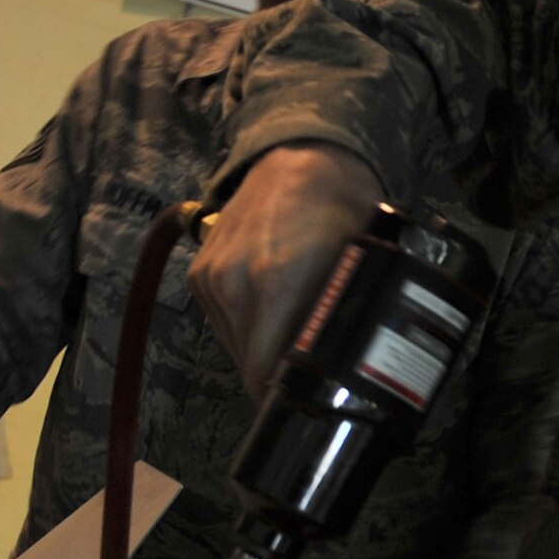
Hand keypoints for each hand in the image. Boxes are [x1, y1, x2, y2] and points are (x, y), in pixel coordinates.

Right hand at [189, 143, 381, 394]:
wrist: (302, 155)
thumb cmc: (342, 208)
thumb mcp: (359, 265)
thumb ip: (344, 320)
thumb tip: (347, 373)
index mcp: (275, 284)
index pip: (266, 374)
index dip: (287, 397)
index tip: (308, 402)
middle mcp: (233, 284)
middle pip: (250, 365)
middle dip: (277, 378)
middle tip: (310, 375)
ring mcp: (211, 278)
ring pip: (235, 346)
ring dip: (261, 352)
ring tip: (293, 338)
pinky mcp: (199, 273)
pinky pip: (222, 322)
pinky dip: (246, 326)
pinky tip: (272, 311)